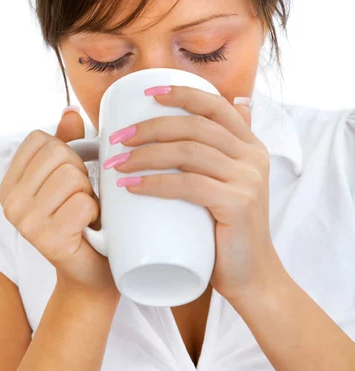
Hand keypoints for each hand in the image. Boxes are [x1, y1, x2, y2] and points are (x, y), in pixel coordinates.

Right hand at [0, 109, 119, 300]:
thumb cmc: (82, 218)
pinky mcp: (47, 239)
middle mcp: (10, 203)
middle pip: (58, 154)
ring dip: (88, 193)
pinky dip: (93, 211)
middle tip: (80, 197)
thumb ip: (67, 143)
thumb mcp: (71, 176)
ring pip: (71, 175)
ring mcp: (26, 223)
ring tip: (83, 212)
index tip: (69, 178)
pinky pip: (82, 202)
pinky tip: (87, 226)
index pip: (41, 140)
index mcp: (10, 185)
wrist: (92, 271)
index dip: (66, 152)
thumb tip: (70, 111)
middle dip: (80, 172)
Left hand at [104, 85, 285, 304]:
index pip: (216, 105)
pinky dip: (156, 183)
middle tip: (117, 139)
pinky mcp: (239, 204)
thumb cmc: (225, 229)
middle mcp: (253, 156)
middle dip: (151, 127)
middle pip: (195, 126)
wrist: (251, 277)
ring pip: (189, 152)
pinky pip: (190, 184)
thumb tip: (211, 117)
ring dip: (146, 154)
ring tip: (117, 165)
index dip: (182, 93)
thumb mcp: (226, 184)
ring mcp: (248, 179)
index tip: (148, 94)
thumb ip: (219, 154)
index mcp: (250, 145)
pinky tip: (132, 186)